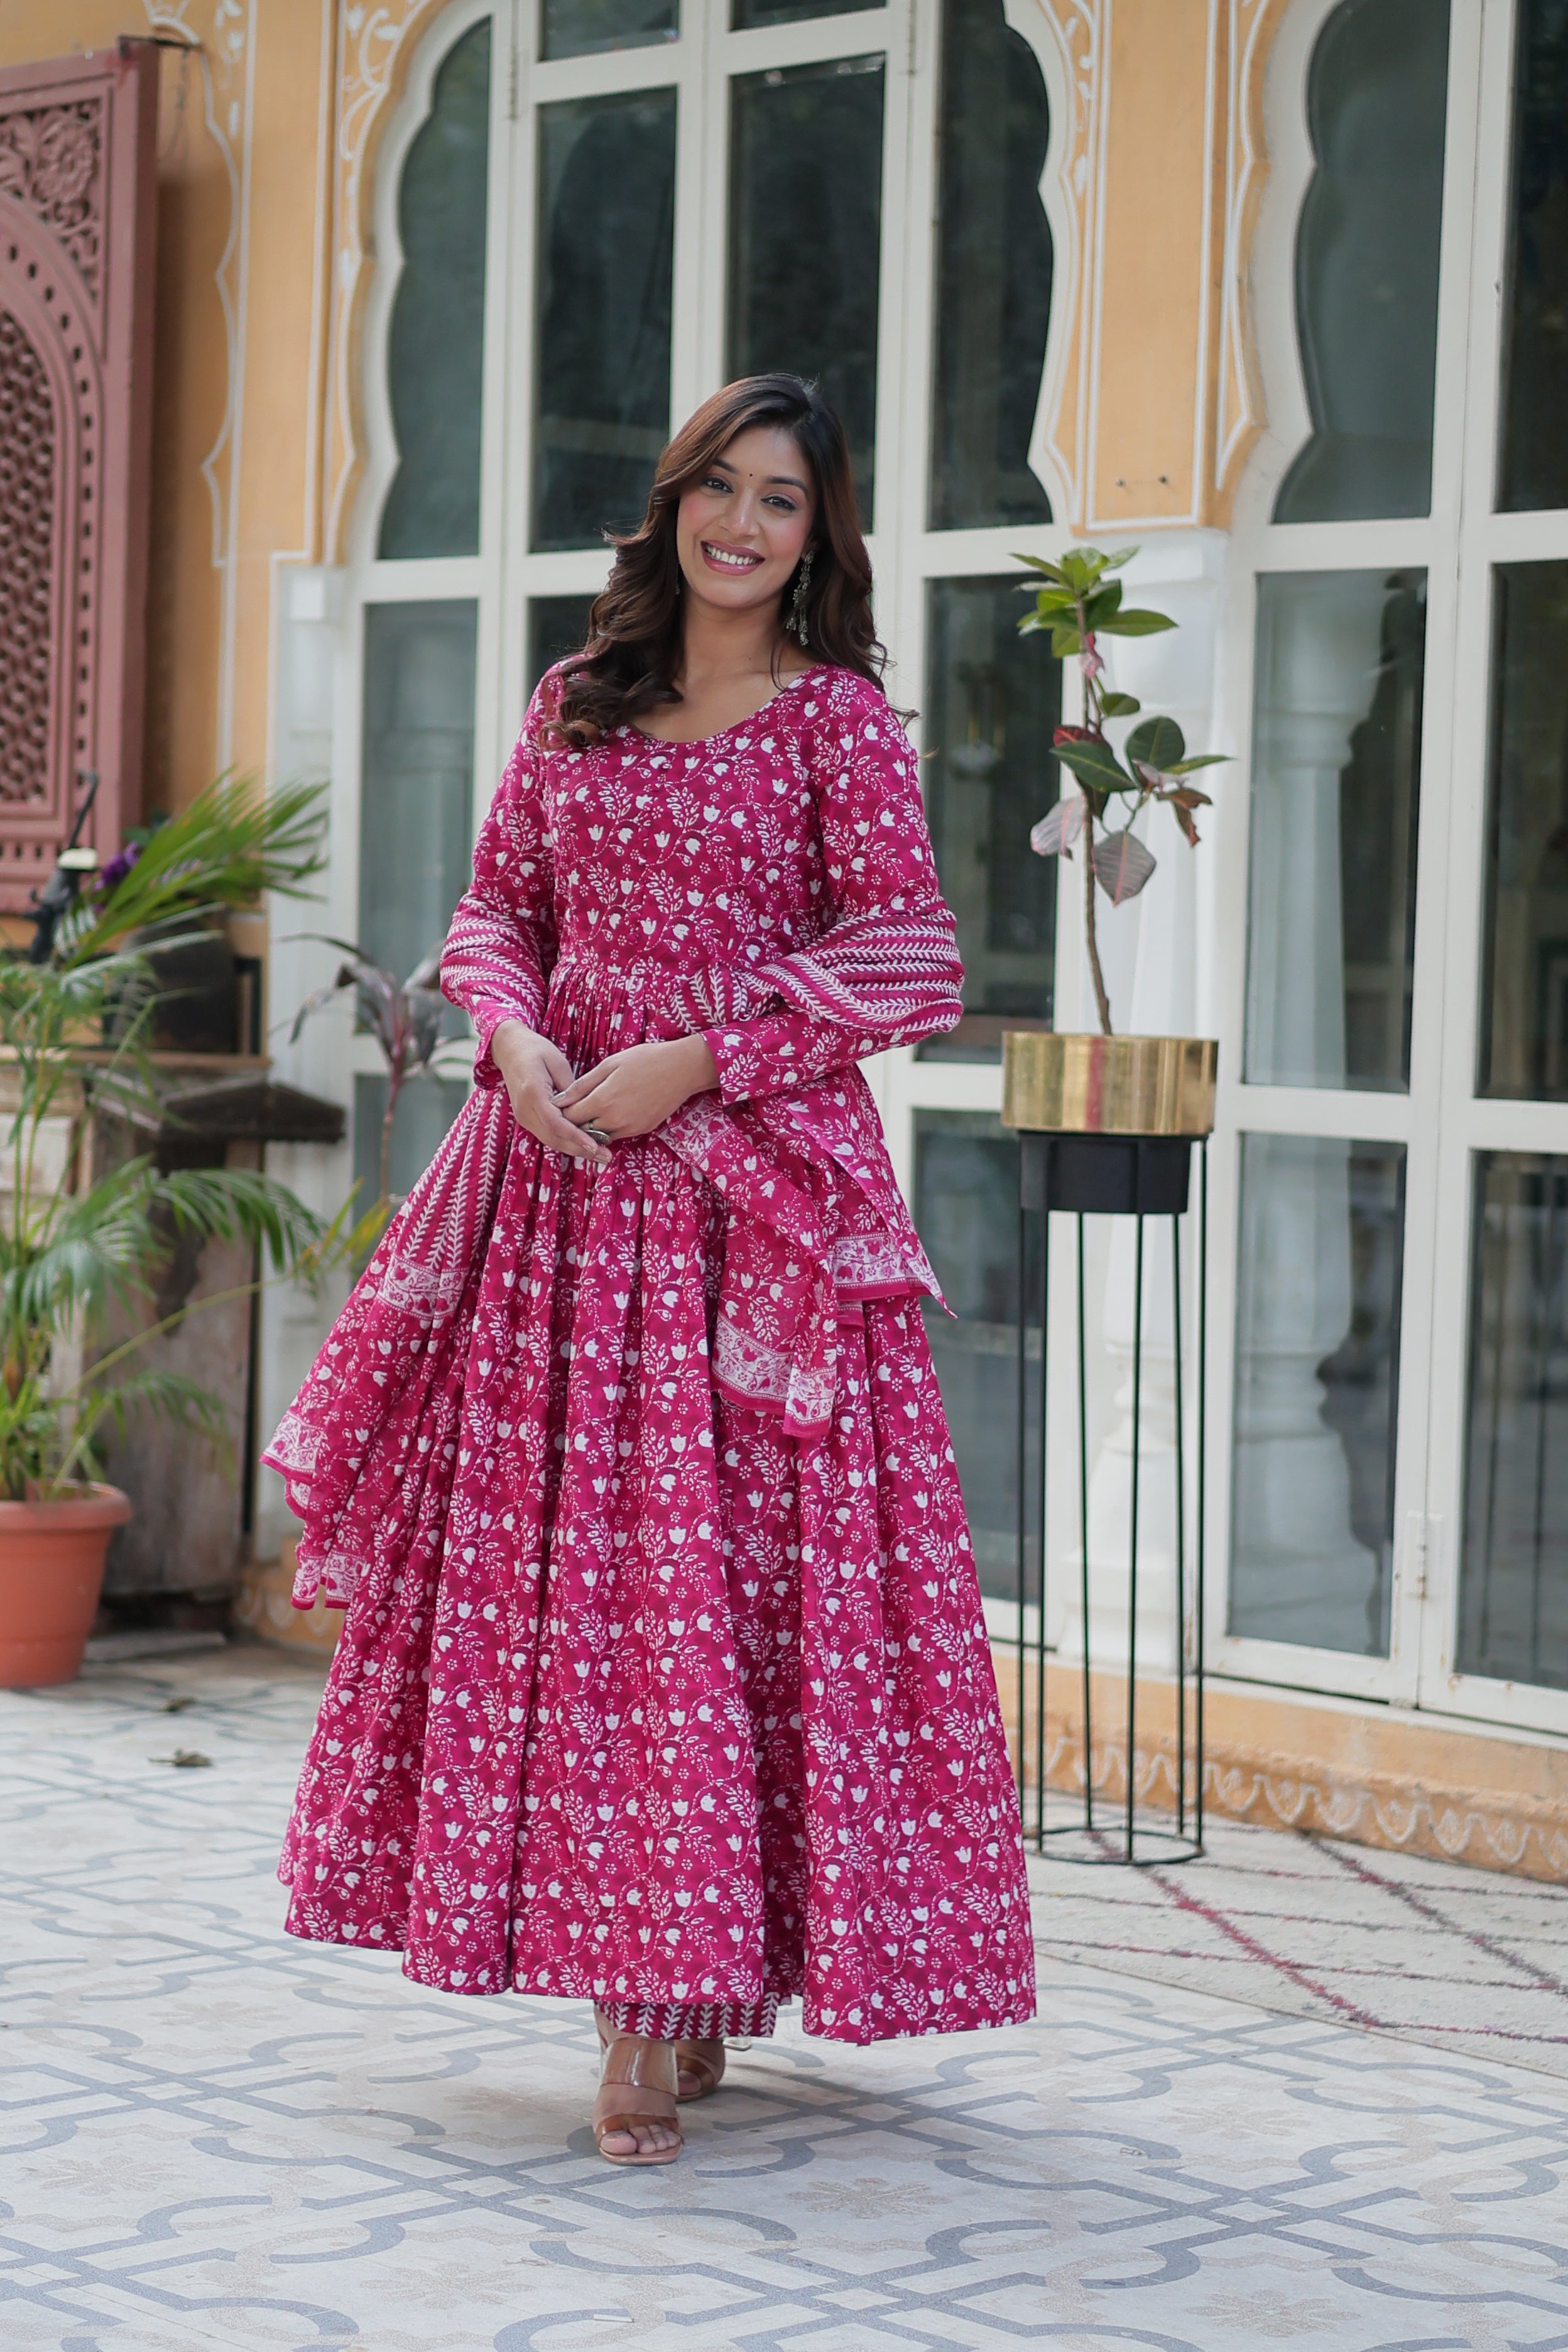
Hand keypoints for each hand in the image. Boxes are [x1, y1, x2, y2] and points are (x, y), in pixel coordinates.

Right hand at [490, 1021, 610, 1165]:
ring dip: (575, 1150)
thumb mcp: (558, 1062)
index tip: (595, 1145)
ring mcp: (523, 1117)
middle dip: (580, 1150)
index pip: (556, 1123)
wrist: (509, 1049)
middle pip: (554, 1138)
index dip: (576, 1137)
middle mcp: (525, 1110)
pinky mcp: (526, 1119)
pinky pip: (548, 1134)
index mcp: (532, 1093)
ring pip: (551, 1140)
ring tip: (600, 1156)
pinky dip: (566, 1142)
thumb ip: (571, 1089)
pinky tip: (584, 1146)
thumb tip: (586, 1110)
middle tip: (606, 1157)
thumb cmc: (535, 1050)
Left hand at [553, 1035, 718, 1142]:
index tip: (562, 1102)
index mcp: (603, 1101)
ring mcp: (630, 1128)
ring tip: (594, 1108)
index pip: (570, 1117)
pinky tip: (613, 1111)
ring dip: (592, 1126)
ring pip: (600, 1136)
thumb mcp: (610, 1064)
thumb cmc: (645, 1059)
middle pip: (582, 1130)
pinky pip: (617, 1135)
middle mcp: (615, 1120)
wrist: (682, 1069)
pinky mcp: (642, 1130)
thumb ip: (583, 1085)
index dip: (563, 1111)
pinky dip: (610, 1127)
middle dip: (575, 1121)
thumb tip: (559, 1099)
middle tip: (576, 1106)